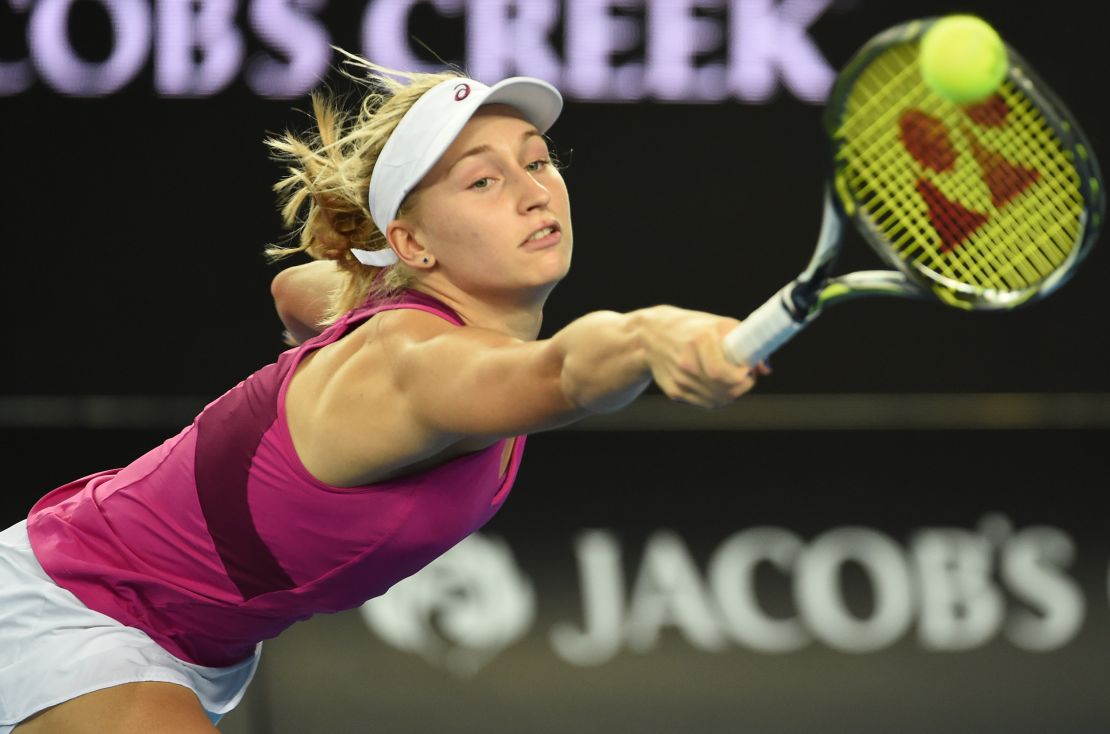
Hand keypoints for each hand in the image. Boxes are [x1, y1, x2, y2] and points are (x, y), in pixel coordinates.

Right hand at [639, 306, 769, 408]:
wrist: (652, 335)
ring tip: (730, 379)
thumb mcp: (720, 325)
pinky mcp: (674, 392)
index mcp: (699, 341)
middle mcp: (687, 362)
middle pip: (724, 390)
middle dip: (741, 387)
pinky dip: (715, 397)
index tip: (746, 369)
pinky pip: (704, 403)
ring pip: (717, 401)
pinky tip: (714, 384)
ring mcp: (679, 380)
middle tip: (744, 377)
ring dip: (730, 394)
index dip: (742, 376)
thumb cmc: (693, 328)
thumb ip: (745, 344)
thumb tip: (765, 369)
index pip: (725, 374)